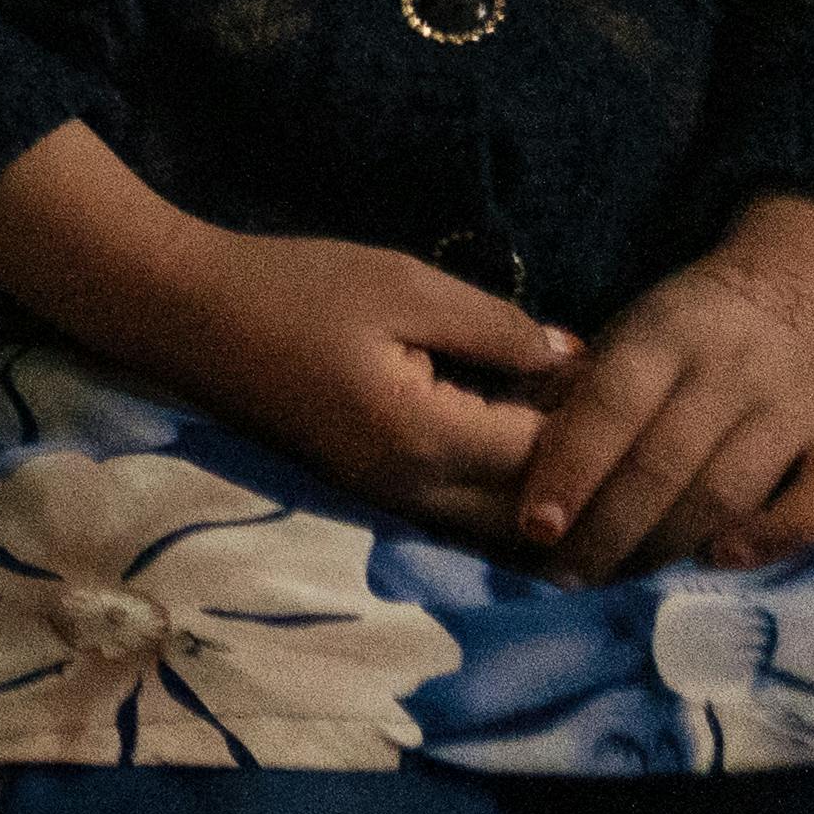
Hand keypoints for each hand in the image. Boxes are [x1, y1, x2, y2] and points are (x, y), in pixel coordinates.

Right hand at [0, 126, 569, 542]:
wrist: (183, 313)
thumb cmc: (292, 287)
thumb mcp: (405, 285)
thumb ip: (499, 327)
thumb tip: (577, 359)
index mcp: (425, 436)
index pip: (548, 457)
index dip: (598, 423)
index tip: (630, 378)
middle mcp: (412, 489)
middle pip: (533, 517)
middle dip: (583, 479)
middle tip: (618, 424)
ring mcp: (387, 499)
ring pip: (499, 528)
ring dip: (546, 494)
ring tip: (583, 442)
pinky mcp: (371, 491)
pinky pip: (462, 513)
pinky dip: (504, 493)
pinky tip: (521, 450)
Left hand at [517, 193, 813, 581]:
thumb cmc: (698, 324)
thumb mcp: (634, 332)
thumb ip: (577, 388)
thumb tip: (502, 449)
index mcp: (668, 334)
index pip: (610, 406)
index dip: (569, 469)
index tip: (533, 525)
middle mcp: (735, 369)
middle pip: (664, 463)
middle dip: (607, 529)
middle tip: (564, 573)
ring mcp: (799, 407)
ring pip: (727, 492)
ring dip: (668, 544)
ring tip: (620, 573)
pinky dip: (769, 539)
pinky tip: (718, 557)